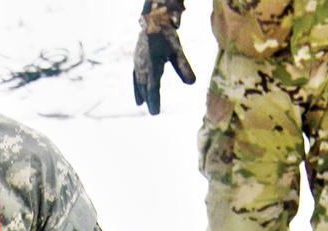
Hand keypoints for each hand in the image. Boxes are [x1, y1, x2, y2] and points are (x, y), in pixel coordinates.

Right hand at [133, 0, 195, 115]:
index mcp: (152, 64)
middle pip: (146, 87)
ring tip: (144, 105)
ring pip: (139, 83)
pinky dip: (136, 88)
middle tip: (154, 113)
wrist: (153, 20)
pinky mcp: (137, 61)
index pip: (153, 87)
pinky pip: (135, 78)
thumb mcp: (177, 50)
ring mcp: (138, 63)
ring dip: (142, 95)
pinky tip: (139, 99)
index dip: (154, 100)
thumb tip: (192, 84)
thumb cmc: (166, 36)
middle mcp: (143, 65)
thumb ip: (184, 67)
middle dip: (149, 100)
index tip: (156, 112)